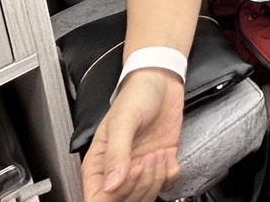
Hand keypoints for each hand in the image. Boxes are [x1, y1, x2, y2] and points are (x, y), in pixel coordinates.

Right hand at [82, 69, 184, 201]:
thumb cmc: (136, 95)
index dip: (117, 194)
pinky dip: (170, 173)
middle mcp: (118, 171)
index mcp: (98, 165)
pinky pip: (167, 183)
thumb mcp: (123, 121)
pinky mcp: (161, 163)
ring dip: (156, 178)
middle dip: (141, 184)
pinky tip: (168, 155)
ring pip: (146, 195)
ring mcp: (140, 168)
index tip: (132, 171)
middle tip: (147, 159)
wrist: (162, 81)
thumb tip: (112, 185)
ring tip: (157, 154)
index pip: (98, 199)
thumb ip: (116, 154)